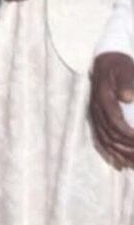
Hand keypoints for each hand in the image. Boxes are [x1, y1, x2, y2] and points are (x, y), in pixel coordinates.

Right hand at [89, 52, 133, 168]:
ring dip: (118, 154)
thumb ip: (126, 83)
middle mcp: (96, 109)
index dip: (128, 136)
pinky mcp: (96, 117)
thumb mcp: (125, 69)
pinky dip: (109, 152)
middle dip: (126, 150)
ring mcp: (95, 114)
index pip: (115, 123)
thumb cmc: (119, 64)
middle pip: (109, 136)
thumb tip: (127, 98)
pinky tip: (119, 162)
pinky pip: (100, 138)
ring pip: (104, 140)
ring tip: (132, 165)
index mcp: (103, 99)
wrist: (105, 59)